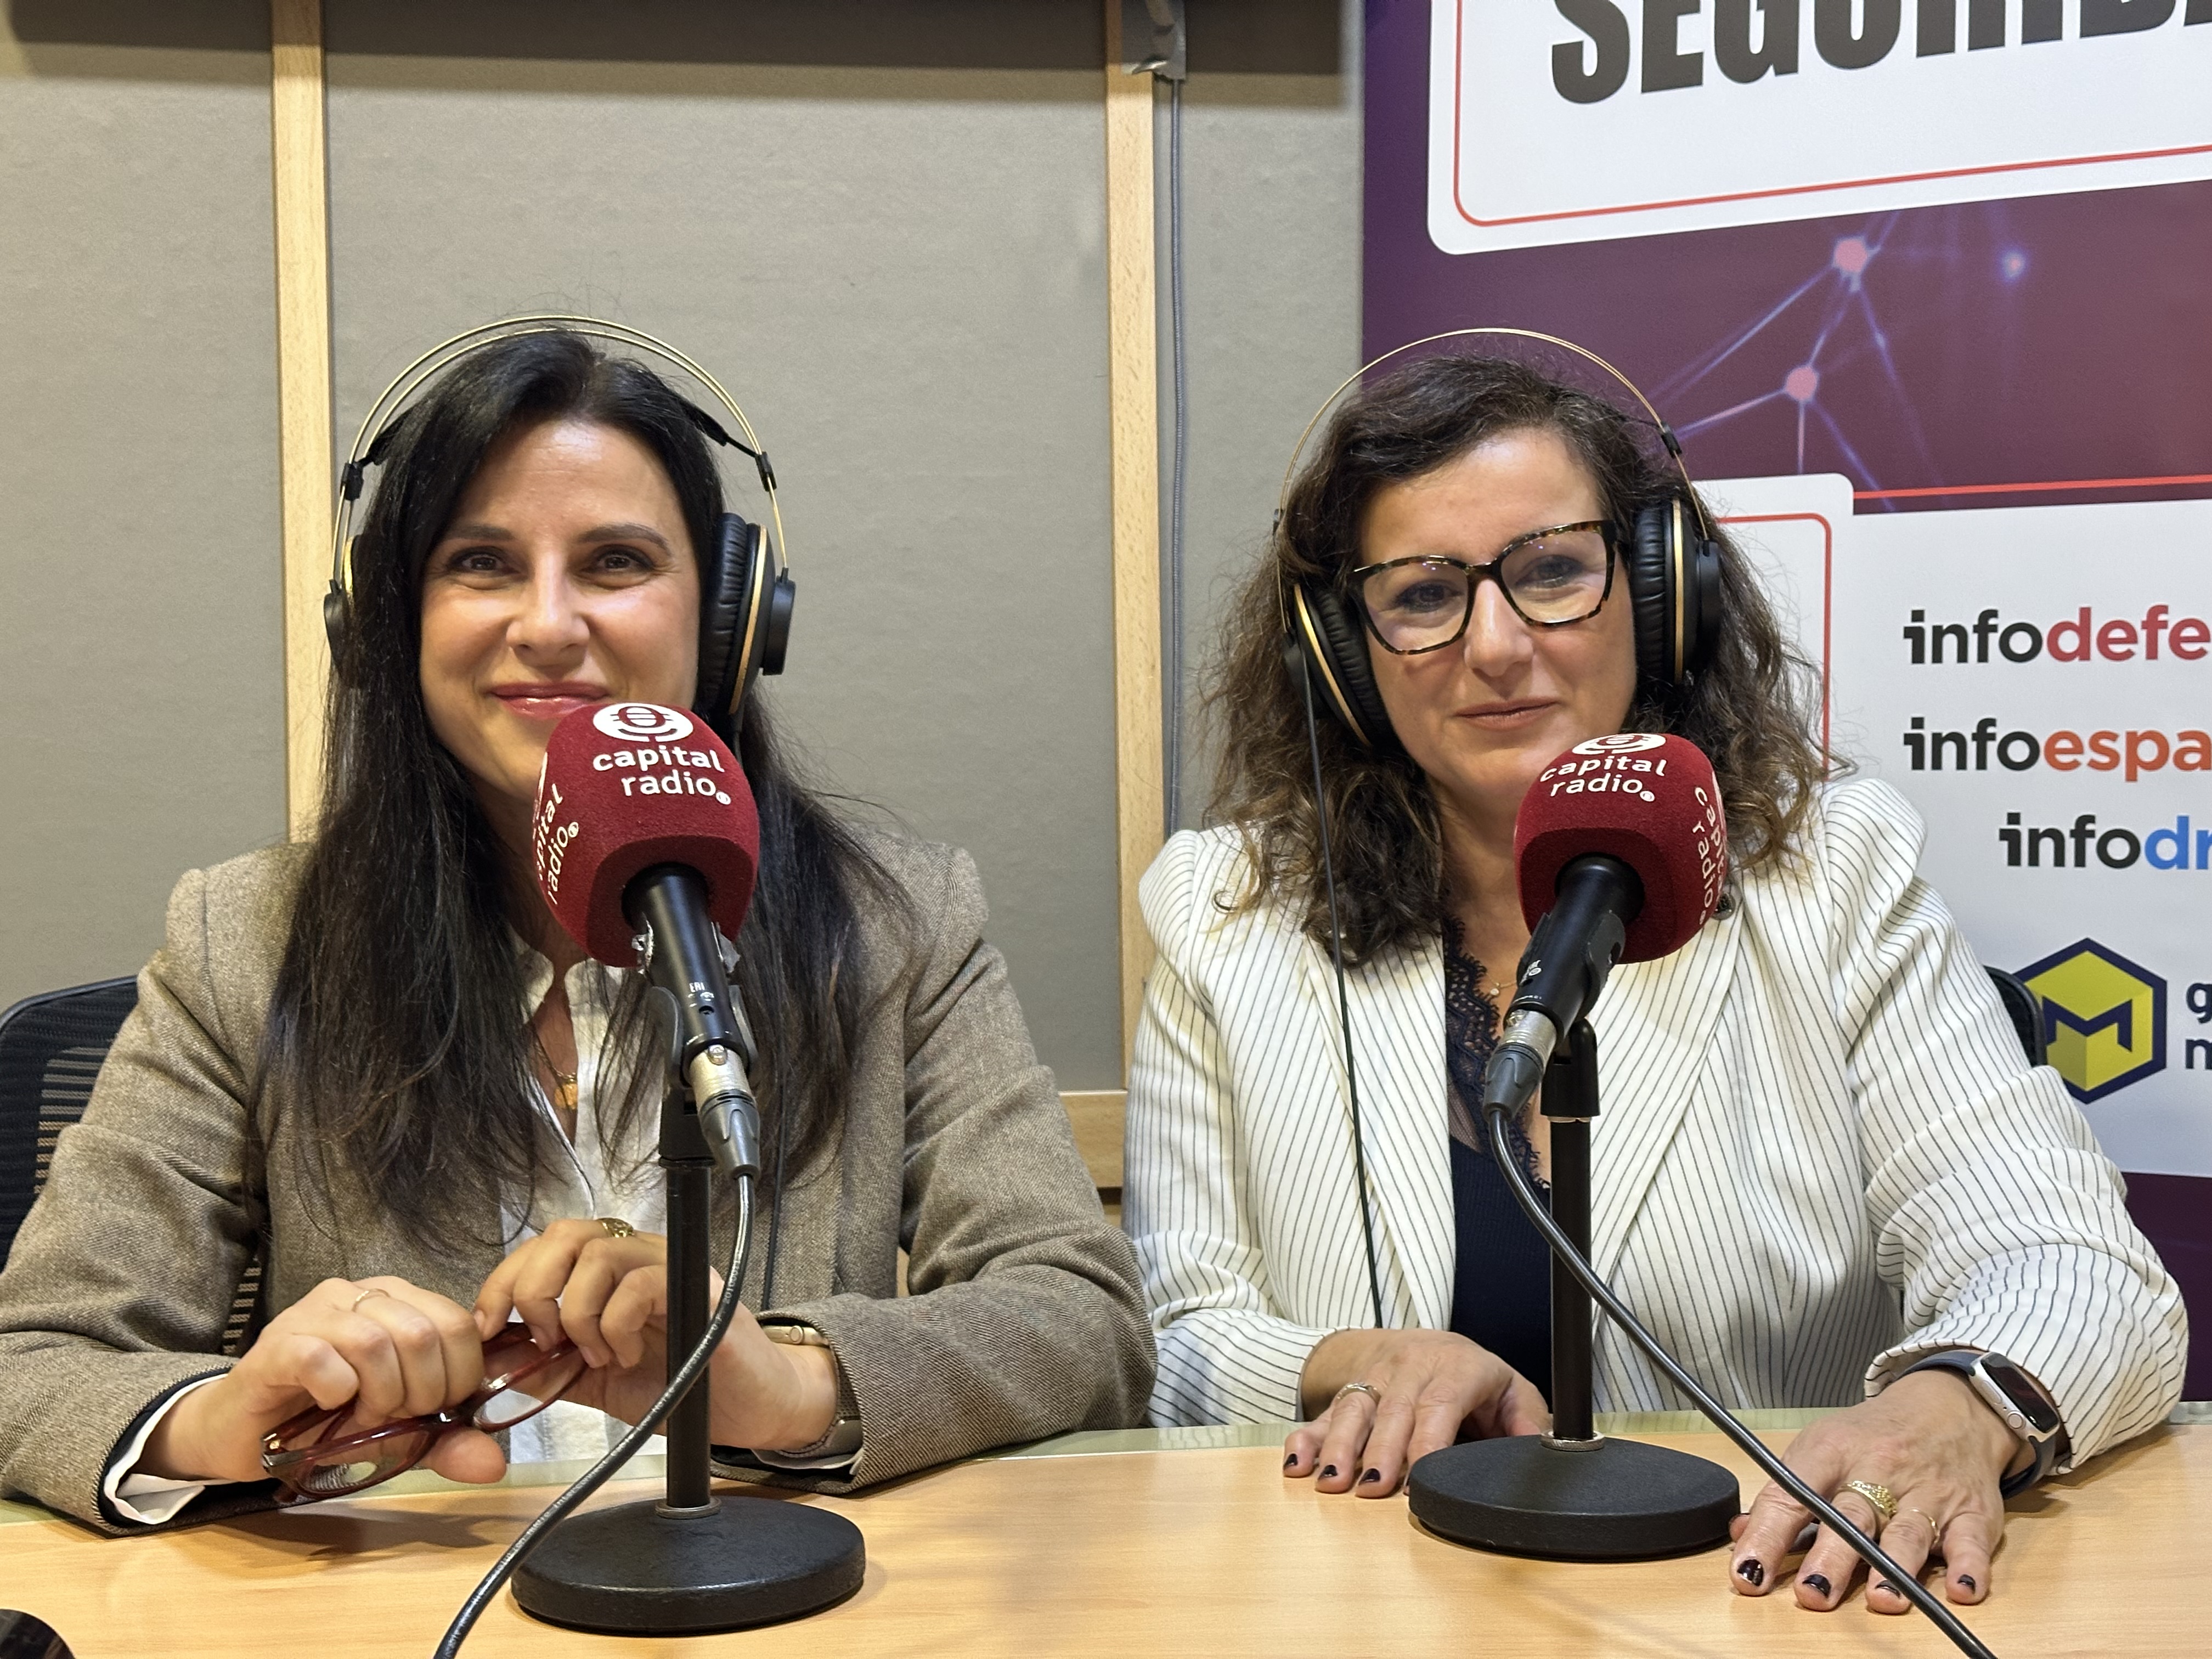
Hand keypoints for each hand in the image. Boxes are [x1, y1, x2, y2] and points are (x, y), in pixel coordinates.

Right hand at [141, 1276, 501, 1485]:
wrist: (245, 1434)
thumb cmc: (325, 1423)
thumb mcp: (398, 1433)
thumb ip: (447, 1441)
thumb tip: (494, 1464)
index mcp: (398, 1301)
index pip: (457, 1323)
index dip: (458, 1376)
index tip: (435, 1409)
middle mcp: (358, 1294)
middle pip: (422, 1333)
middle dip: (421, 1391)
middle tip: (395, 1418)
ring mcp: (314, 1312)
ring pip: (376, 1342)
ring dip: (379, 1395)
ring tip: (362, 1417)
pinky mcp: (276, 1343)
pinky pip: (322, 1359)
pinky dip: (337, 1393)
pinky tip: (328, 1404)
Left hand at [474, 1220, 838, 1453]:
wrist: (748, 1408)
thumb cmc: (680, 1386)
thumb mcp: (596, 1381)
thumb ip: (549, 1367)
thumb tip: (492, 1362)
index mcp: (610, 1269)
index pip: (544, 1246)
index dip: (505, 1280)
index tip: (490, 1327)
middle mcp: (639, 1254)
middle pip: (566, 1234)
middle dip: (535, 1288)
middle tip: (547, 1340)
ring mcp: (670, 1266)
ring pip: (598, 1253)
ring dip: (579, 1313)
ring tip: (595, 1356)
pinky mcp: (698, 1288)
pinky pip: (640, 1284)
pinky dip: (618, 1325)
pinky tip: (628, 1355)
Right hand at [1283, 1328, 1548, 1496]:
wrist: (1425, 1342)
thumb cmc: (1472, 1376)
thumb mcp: (1510, 1389)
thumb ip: (1528, 1420)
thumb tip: (1542, 1448)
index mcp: (1455, 1369)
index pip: (1439, 1405)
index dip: (1427, 1444)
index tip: (1419, 1480)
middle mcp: (1410, 1370)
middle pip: (1392, 1411)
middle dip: (1380, 1451)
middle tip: (1371, 1488)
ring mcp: (1375, 1380)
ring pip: (1354, 1410)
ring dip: (1339, 1447)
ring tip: (1330, 1482)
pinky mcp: (1349, 1393)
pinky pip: (1323, 1414)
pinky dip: (1307, 1439)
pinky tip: (1297, 1465)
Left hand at [1728, 1370, 2020, 1611]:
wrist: (1947, 1408)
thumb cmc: (1873, 1437)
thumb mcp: (1821, 1448)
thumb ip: (1784, 1495)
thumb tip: (1741, 1532)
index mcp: (1832, 1452)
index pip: (1792, 1494)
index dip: (1767, 1535)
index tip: (1748, 1573)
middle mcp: (1879, 1471)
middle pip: (1851, 1517)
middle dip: (1831, 1558)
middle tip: (1813, 1593)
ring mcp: (1927, 1493)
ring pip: (1907, 1533)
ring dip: (1894, 1568)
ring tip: (1881, 1600)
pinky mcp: (1971, 1512)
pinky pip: (1971, 1541)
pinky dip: (1969, 1568)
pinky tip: (1961, 1591)